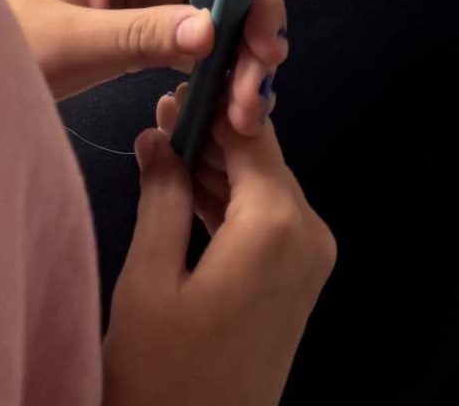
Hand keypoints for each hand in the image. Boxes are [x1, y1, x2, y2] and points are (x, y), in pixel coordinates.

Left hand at [0, 0, 285, 131]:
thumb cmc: (1, 39)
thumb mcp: (69, 42)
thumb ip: (141, 34)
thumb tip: (213, 31)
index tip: (267, 51)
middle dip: (250, 36)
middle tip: (252, 100)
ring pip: (224, 10)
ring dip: (241, 58)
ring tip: (242, 113)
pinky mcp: (153, 10)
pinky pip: (203, 31)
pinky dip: (220, 66)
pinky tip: (226, 104)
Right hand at [103, 119, 334, 405]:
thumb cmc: (164, 378)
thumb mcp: (149, 281)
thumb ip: (162, 197)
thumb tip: (160, 137)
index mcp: (277, 224)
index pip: (250, 135)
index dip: (212, 104)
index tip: (177, 81)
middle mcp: (308, 233)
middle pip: (260, 159)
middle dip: (212, 135)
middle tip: (162, 110)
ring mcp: (309, 260)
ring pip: (262, 189)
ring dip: (219, 168)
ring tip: (165, 144)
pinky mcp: (298, 282)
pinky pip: (266, 222)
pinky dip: (231, 204)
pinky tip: (189, 189)